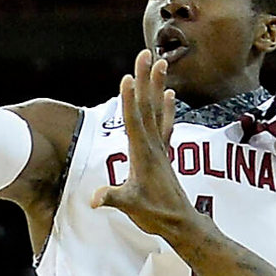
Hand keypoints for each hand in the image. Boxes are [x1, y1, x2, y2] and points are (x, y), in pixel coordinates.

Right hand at [91, 49, 193, 238]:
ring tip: (161, 61)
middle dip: (146, 79)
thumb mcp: (130, 207)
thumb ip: (113, 199)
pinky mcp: (165, 153)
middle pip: (147, 106)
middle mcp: (153, 146)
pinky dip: (167, 107)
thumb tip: (95, 199)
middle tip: (146, 53)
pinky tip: (170, 93)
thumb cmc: (154, 215)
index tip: (127, 77)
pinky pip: (165, 124)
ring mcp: (161, 148)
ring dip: (157, 85)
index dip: (130, 100)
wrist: (180, 223)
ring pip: (157, 110)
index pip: (134, 122)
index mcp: (143, 155)